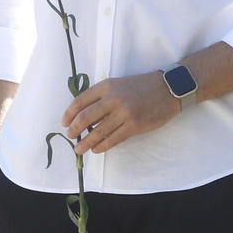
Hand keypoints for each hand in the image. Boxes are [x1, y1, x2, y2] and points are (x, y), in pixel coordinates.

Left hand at [63, 71, 180, 154]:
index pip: (80, 101)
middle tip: (70, 136)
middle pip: (85, 117)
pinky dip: (102, 146)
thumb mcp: (120, 84)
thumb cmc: (143, 86)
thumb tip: (84, 115)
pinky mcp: (134, 125)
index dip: (69, 114)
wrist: (168, 89)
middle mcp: (113, 98)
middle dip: (74, 129)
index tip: (64, 123)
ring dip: (86, 142)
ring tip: (79, 148)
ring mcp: (124, 113)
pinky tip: (96, 149)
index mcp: (107, 86)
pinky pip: (113, 139)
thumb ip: (103, 96)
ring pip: (98, 131)